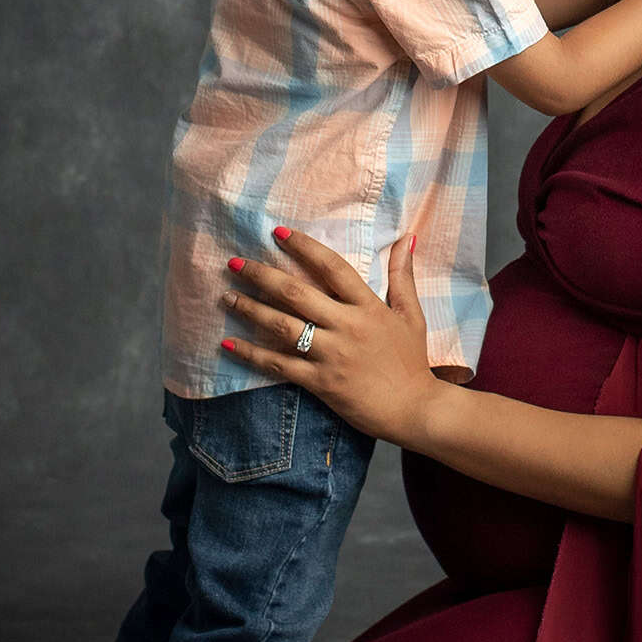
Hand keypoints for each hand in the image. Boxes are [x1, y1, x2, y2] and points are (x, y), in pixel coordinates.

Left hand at [218, 226, 441, 445]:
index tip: (278, 233)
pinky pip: (279, 365)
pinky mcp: (320, 382)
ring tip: (226, 297)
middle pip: (296, 293)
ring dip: (250, 310)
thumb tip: (408, 237)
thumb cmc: (412, 361)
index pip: (331, 267)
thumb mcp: (412, 314)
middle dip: (261, 275)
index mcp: (367, 306)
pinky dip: (252, 354)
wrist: (415, 409)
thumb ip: (404, 275)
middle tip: (234, 263)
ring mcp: (331, 355)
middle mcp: (346, 326)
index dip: (304, 247)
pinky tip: (229, 344)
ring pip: (282, 326)